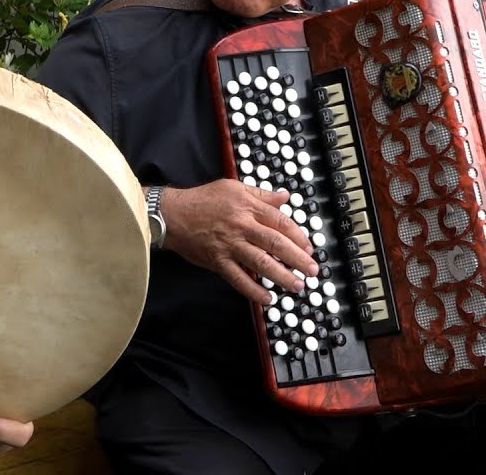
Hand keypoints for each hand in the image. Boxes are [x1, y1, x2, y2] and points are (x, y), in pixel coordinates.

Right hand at [159, 180, 317, 303]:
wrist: (172, 214)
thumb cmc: (202, 200)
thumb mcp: (233, 187)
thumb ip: (261, 194)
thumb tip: (284, 197)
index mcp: (248, 206)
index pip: (281, 222)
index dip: (299, 237)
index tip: (309, 248)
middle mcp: (241, 226)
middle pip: (276, 243)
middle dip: (298, 259)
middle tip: (312, 270)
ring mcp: (230, 245)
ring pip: (261, 262)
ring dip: (282, 276)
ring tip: (297, 285)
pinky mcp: (218, 261)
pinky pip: (239, 278)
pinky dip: (253, 290)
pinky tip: (267, 297)